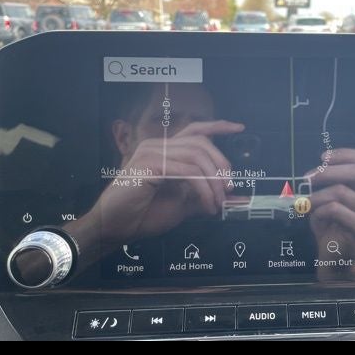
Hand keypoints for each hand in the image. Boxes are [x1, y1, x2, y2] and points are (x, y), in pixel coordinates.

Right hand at [77, 120, 243, 250]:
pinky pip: (187, 172)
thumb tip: (234, 197)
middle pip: (201, 143)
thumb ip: (205, 195)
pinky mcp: (150, 165)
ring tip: (218, 202)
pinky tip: (206, 204)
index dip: (218, 126)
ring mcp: (152, 153)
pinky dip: (203, 189)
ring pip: (197, 157)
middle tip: (229, 188)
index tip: (238, 127)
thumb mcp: (183, 204)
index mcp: (165, 150)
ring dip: (214, 182)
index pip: (195, 130)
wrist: (116, 228)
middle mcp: (158, 146)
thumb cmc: (143, 215)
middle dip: (221, 165)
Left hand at [306, 148, 354, 279]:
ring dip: (316, 197)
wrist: (335, 256)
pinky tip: (317, 219)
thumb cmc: (330, 224)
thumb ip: (329, 182)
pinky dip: (319, 212)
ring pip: (340, 191)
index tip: (323, 158)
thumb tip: (316, 169)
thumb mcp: (328, 198)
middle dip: (328, 171)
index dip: (346, 154)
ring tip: (305, 204)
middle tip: (307, 178)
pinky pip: (335, 209)